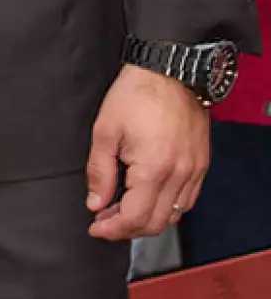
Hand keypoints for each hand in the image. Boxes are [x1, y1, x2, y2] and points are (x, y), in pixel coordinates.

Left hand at [86, 64, 208, 240]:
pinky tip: (149, 196)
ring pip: (173, 214)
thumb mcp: (105, 130)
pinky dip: (167, 206)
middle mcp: (179, 174)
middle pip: (155, 223)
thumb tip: (96, 202)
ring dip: (147, 219)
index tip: (97, 227)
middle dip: (127, 229)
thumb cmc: (137, 93)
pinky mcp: (201, 163)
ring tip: (124, 209)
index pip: (134, 218)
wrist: (168, 69)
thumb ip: (99, 171)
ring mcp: (194, 170)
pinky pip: (187, 199)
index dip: (112, 229)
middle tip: (106, 220)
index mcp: (154, 168)